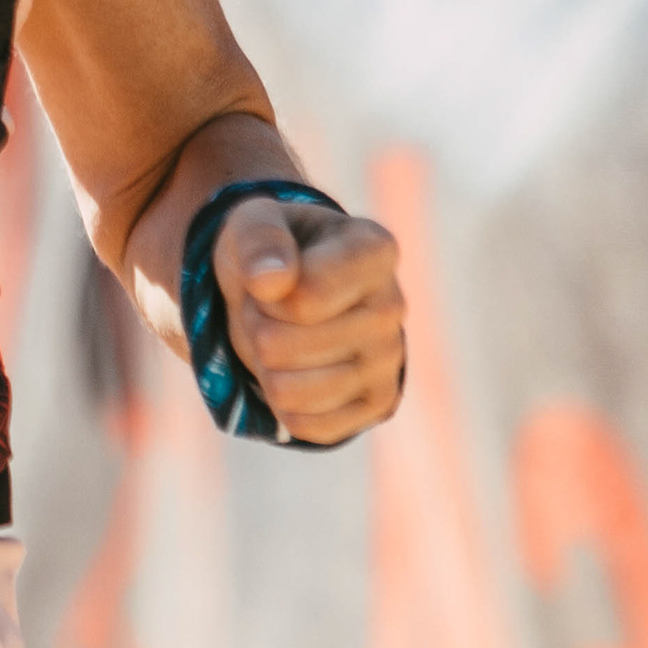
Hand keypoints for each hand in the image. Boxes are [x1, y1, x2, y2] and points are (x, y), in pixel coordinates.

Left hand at [211, 196, 405, 445]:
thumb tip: (271, 282)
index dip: (264, 291)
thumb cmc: (274, 253)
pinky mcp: (379, 405)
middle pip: (284, 346)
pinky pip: (306, 425)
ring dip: (266, 365)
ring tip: (283, 334)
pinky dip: (282, 403)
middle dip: (259, 327)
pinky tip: (298, 369)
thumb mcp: (253, 223)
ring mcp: (390, 361)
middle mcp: (394, 306)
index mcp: (375, 250)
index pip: (305, 297)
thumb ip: (259, 240)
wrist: (289, 292)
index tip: (274, 275)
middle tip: (271, 308)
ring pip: (290, 391)